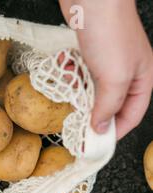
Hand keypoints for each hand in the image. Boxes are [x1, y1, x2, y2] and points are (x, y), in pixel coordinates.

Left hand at [60, 0, 152, 139]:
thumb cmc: (110, 33)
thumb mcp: (115, 77)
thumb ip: (108, 105)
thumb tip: (100, 128)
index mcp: (142, 79)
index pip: (131, 115)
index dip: (114, 131)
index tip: (94, 144)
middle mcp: (127, 72)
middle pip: (109, 104)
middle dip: (92, 114)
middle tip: (75, 126)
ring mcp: (107, 63)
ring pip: (91, 91)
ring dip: (77, 93)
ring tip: (68, 90)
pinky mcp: (90, 54)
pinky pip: (79, 74)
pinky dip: (70, 76)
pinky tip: (64, 69)